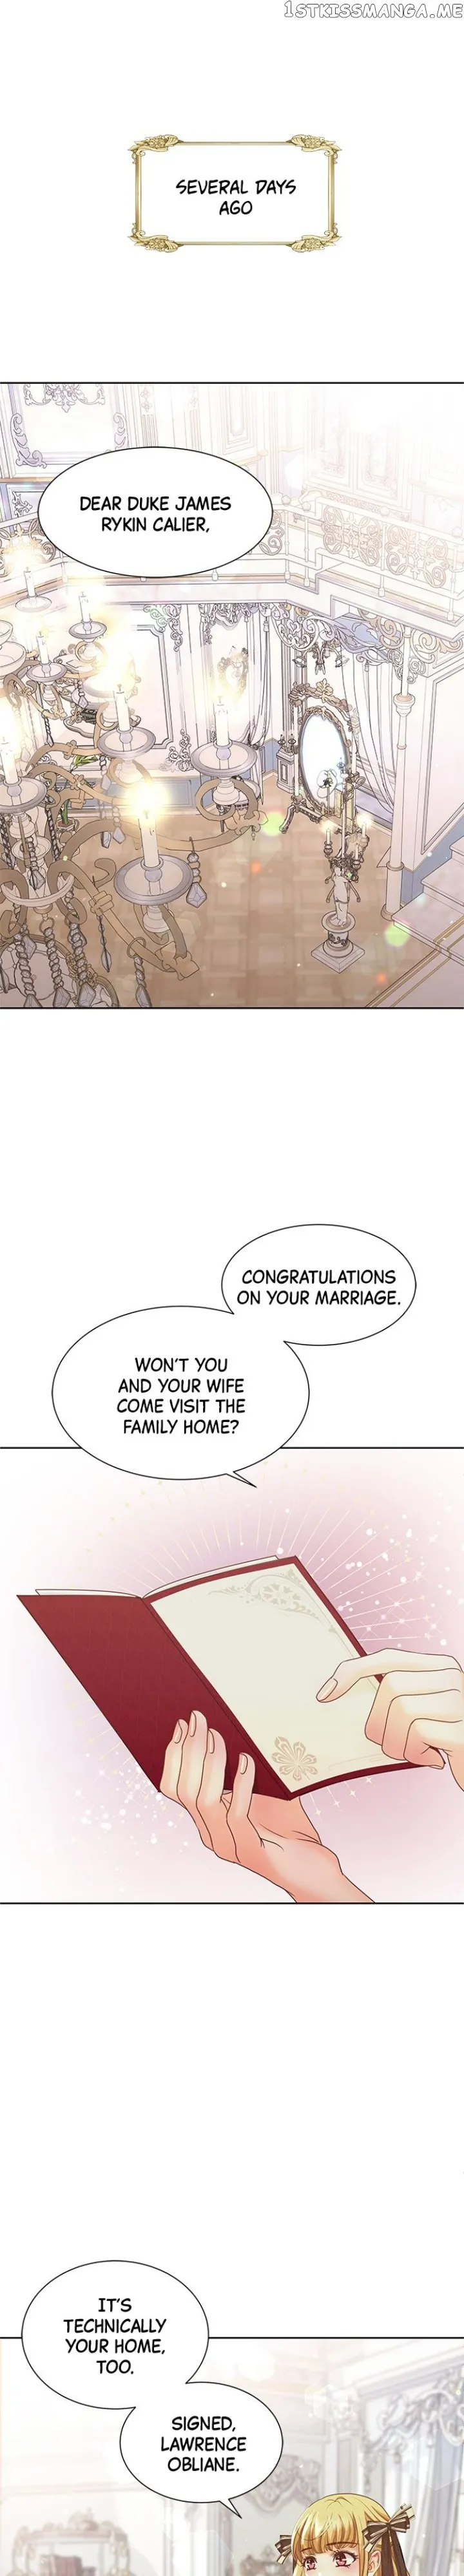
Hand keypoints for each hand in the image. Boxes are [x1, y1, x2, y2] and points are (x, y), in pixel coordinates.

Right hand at [160, 1710, 368, 1901]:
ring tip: (219, 1735)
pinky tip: (248, 1761)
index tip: (183, 1724)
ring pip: (203, 1801)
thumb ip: (247, 1768)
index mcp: (207, 1819)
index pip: (174, 1788)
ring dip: (210, 1764)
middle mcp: (211, 1833)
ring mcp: (227, 1845)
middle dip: (189, 1751)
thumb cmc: (288, 1827)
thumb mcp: (264, 1792)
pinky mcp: (250, 1852)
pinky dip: (240, 1785)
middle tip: (198, 1720)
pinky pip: (236, 1815)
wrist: (313, 1868)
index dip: (174, 1756)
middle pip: (184, 1790)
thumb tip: (240, 1723)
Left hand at [317, 1650, 463, 1789]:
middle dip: (378, 1723)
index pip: (388, 1657)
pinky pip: (420, 1734)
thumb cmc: (451, 1740)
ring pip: (402, 1711)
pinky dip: (415, 1752)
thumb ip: (401, 1698)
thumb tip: (341, 1694)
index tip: (325, 1694)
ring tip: (414, 1753)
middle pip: (392, 1687)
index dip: (353, 1671)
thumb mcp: (428, 1713)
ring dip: (397, 1743)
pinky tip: (433, 1760)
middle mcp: (454, 1676)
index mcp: (441, 1667)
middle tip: (392, 1745)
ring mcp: (461, 1701)